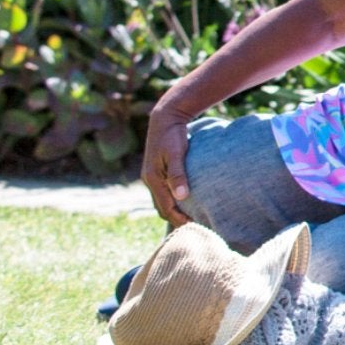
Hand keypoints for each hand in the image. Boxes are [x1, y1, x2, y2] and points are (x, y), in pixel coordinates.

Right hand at [140, 107, 193, 226]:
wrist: (165, 118)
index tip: (194, 226)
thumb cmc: (173, 135)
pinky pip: (163, 192)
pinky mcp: (157, 172)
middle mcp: (150, 179)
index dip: (179, 219)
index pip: (165, 207)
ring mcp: (152, 176)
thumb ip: (178, 174)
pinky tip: (185, 201)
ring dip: (174, 210)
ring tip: (191, 217)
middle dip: (176, 218)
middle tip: (195, 225)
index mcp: (153, 178)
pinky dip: (172, 200)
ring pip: (161, 201)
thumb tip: (181, 196)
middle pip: (161, 208)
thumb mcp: (176, 154)